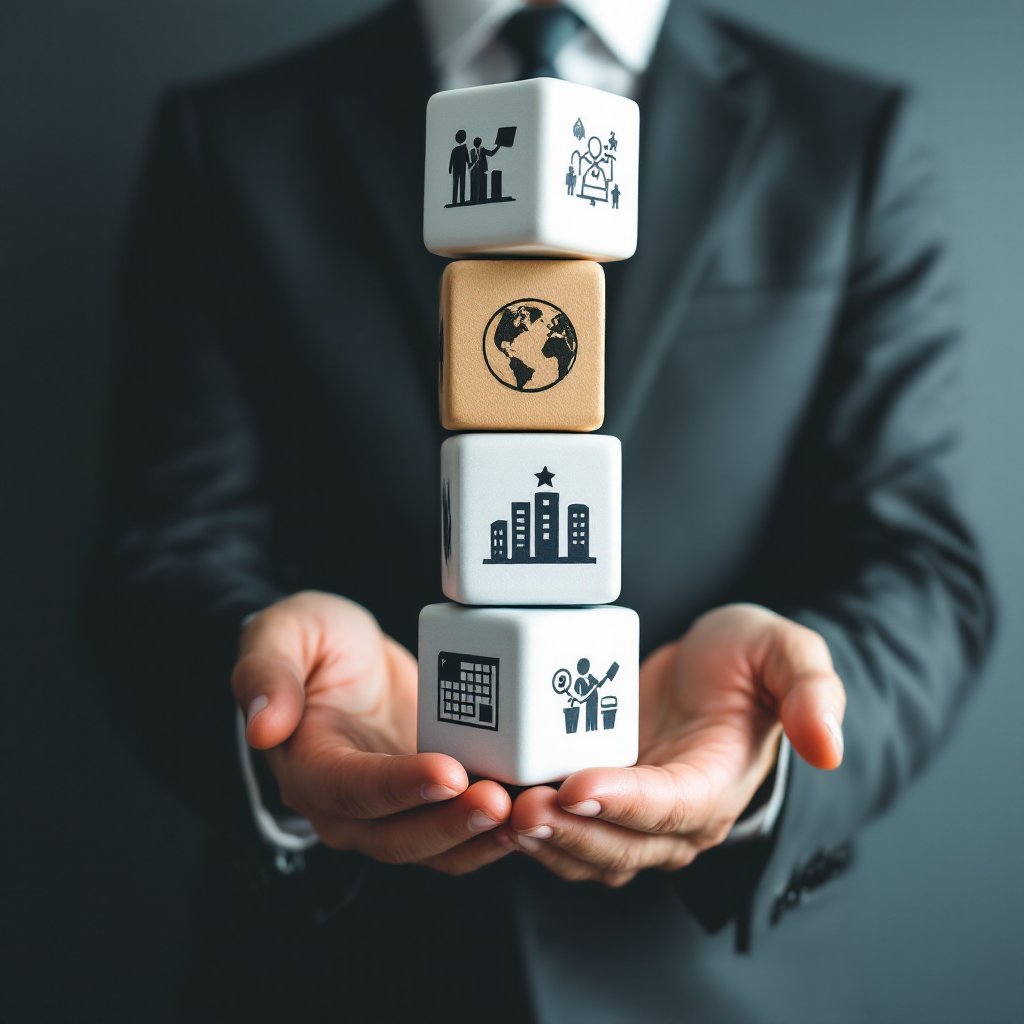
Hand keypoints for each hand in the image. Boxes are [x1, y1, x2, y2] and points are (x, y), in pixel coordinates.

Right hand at [232, 591, 512, 873]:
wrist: (347, 656)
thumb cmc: (313, 642)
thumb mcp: (283, 633)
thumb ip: (267, 672)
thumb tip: (261, 723)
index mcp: (308, 768)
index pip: (352, 789)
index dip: (400, 786)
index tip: (448, 771)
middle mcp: (348, 807)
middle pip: (399, 835)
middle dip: (452, 823)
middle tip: (500, 801)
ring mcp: (394, 812)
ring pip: (437, 846)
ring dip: (483, 837)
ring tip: (528, 812)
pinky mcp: (432, 804)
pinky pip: (464, 831)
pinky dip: (499, 829)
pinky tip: (536, 808)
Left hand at [507, 604, 844, 886]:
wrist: (713, 666)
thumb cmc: (749, 660)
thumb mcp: (788, 653)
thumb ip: (812, 692)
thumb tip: (829, 747)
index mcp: (718, 786)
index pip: (672, 808)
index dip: (625, 802)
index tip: (578, 783)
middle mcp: (675, 817)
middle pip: (620, 845)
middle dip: (570, 829)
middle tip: (523, 804)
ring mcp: (633, 814)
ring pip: (586, 850)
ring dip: (545, 838)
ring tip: (503, 808)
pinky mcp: (599, 799)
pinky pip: (565, 828)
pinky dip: (534, 825)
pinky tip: (497, 798)